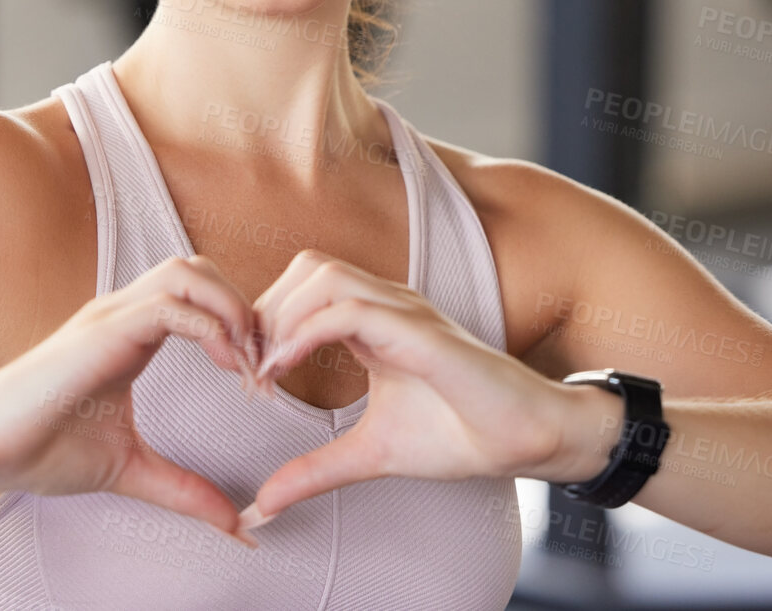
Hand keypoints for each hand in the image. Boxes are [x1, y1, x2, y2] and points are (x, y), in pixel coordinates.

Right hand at [0, 254, 263, 545]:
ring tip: (247, 363)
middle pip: (201, 268)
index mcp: (131, 333)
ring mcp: (112, 316)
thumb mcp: (130, 469)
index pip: (199, 295)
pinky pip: (171, 305)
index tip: (262, 379)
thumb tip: (236, 527)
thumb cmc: (39, 450)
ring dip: (231, 309)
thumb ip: (183, 490)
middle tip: (264, 364)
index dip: (240, 326)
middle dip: (244, 307)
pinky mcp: (104, 331)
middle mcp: (123, 312)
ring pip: (190, 272)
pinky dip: (212, 327)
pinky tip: (226, 367)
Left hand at [239, 250, 606, 531]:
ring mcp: (406, 313)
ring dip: (281, 317)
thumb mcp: (370, 454)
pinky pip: (352, 310)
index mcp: (375, 320)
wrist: (526, 440)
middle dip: (264, 312)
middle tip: (245, 369)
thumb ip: (316, 469)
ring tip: (263, 371)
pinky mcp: (422, 333)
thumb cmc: (460, 434)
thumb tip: (265, 503)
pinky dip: (307, 333)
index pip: (303, 287)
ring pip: (325, 275)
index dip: (265, 322)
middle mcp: (388, 304)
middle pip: (306, 268)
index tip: (245, 376)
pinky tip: (286, 371)